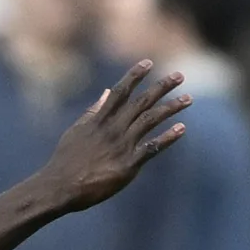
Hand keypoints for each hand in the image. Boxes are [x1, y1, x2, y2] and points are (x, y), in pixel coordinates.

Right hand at [37, 61, 190, 213]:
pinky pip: (152, 148)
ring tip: (188, 99)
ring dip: (171, 108)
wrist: (61, 186)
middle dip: (162, 87)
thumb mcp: (76, 130)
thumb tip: (106, 92)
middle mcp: (113, 128)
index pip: (120, 91)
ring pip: (151, 120)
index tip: (149, 63)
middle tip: (180, 75)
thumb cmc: (66, 160)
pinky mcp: (128, 165)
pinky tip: (181, 128)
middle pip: (142, 102)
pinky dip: (168, 137)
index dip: (135, 75)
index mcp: (99, 119)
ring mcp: (122, 146)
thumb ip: (93, 111)